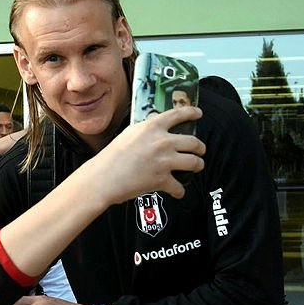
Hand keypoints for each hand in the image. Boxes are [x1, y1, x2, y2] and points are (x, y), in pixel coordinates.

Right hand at [90, 105, 205, 202]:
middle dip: (200, 148)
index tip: (198, 113)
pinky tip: (177, 191)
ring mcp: (164, 161)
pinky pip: (179, 187)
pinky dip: (179, 191)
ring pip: (194, 163)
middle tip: (200, 150)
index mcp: (152, 127)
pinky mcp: (163, 180)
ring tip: (196, 167)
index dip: (192, 112)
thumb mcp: (128, 134)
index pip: (178, 114)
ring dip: (197, 165)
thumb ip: (146, 131)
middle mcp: (162, 142)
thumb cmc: (111, 157)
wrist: (103, 178)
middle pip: (193, 142)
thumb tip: (157, 131)